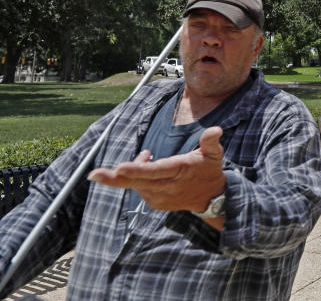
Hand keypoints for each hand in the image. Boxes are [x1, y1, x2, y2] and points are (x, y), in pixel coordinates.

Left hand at [89, 127, 226, 216]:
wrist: (210, 198)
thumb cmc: (209, 170)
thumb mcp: (214, 155)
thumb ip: (211, 142)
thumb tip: (216, 130)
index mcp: (179, 171)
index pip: (155, 171)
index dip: (137, 170)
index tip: (119, 168)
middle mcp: (166, 187)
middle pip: (137, 182)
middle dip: (113, 179)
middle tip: (93, 175)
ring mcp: (159, 197)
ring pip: (136, 182)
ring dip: (134, 168)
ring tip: (147, 155)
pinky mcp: (154, 202)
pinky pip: (139, 187)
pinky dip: (138, 175)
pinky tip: (148, 166)